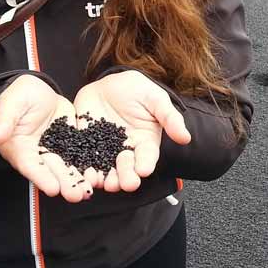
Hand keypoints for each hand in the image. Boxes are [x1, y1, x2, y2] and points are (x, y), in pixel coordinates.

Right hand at [0, 74, 91, 202]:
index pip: (30, 165)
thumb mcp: (11, 105)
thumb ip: (4, 122)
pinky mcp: (69, 142)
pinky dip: (88, 166)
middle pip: (51, 171)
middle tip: (76, 196)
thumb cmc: (18, 96)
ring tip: (88, 193)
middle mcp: (37, 154)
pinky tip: (99, 175)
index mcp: (19, 148)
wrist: (37, 88)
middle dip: (64, 184)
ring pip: (66, 167)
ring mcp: (54, 149)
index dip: (41, 178)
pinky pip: (79, 155)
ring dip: (77, 181)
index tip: (52, 189)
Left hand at [73, 71, 190, 193]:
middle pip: (126, 169)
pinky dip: (82, 167)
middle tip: (124, 183)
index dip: (145, 165)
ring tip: (101, 182)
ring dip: (103, 178)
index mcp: (145, 143)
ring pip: (105, 169)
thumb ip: (169, 118)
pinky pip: (84, 159)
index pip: (147, 158)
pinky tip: (82, 172)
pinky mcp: (86, 145)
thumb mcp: (156, 99)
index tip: (144, 170)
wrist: (109, 83)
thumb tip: (185, 137)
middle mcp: (126, 151)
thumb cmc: (138, 91)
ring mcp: (105, 150)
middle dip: (126, 177)